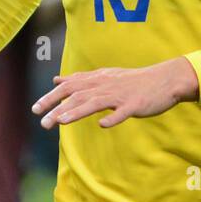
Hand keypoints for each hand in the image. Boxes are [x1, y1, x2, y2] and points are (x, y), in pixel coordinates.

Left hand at [32, 57, 199, 128]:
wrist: (165, 80)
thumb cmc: (134, 81)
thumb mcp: (105, 76)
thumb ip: (81, 79)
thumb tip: (56, 80)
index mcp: (99, 79)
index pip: (70, 86)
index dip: (52, 97)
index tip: (35, 109)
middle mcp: (106, 85)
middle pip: (78, 94)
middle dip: (58, 107)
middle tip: (42, 121)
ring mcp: (121, 95)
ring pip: (95, 102)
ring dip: (77, 112)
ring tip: (61, 122)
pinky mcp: (136, 104)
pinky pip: (123, 112)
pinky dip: (113, 117)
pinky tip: (103, 125)